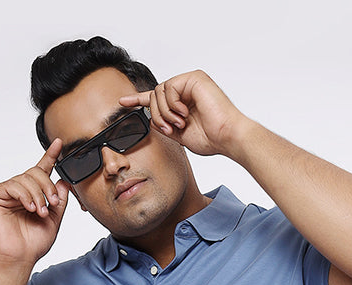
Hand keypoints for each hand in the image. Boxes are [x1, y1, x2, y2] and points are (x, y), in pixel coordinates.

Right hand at [0, 139, 69, 269]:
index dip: (50, 157)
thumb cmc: (33, 244)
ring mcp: (5, 193)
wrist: (18, 259)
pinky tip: (30, 208)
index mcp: (32, 195)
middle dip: (47, 185)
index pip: (41, 171)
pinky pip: (12, 185)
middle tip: (53, 202)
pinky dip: (24, 195)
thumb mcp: (54, 220)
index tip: (59, 143)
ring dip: (37, 194)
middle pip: (35, 172)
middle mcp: (18, 191)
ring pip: (25, 178)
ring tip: (40, 212)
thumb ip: (59, 200)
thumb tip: (63, 181)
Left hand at [120, 72, 248, 159]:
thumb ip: (164, 125)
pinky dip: (172, 105)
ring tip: (179, 124)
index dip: (139, 99)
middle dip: (157, 115)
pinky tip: (184, 114)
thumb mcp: (180, 134)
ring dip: (164, 112)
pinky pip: (169, 89)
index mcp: (184, 100)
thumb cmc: (212, 138)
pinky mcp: (194, 78)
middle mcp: (187, 87)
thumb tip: (150, 119)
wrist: (228, 137)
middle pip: (155, 95)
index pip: (158, 96)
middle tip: (170, 129)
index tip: (124, 102)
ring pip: (159, 92)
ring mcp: (191, 81)